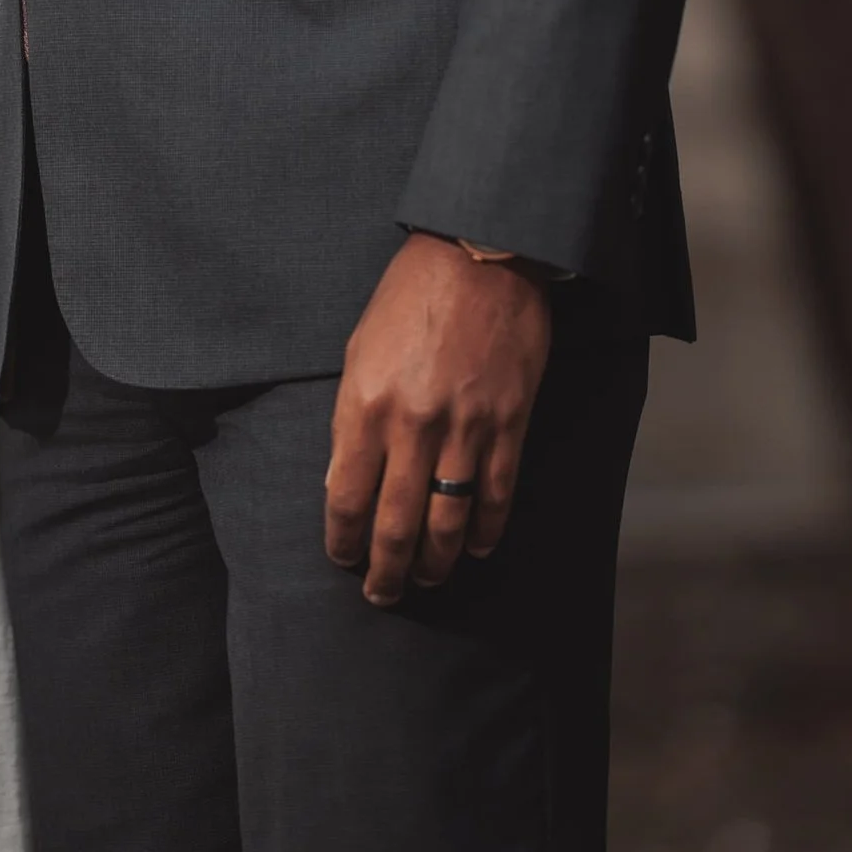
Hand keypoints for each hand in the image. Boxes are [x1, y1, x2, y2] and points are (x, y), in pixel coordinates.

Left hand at [324, 232, 551, 601]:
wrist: (477, 257)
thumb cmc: (409, 299)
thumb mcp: (359, 351)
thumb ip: (352, 418)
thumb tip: (345, 479)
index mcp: (365, 405)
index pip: (346, 497)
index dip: (343, 539)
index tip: (343, 558)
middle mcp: (412, 425)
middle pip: (395, 524)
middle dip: (386, 570)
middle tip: (382, 594)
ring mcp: (464, 428)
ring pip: (446, 521)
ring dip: (434, 563)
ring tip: (426, 581)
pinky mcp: (508, 425)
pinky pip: (494, 496)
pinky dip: (484, 531)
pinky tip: (474, 548)